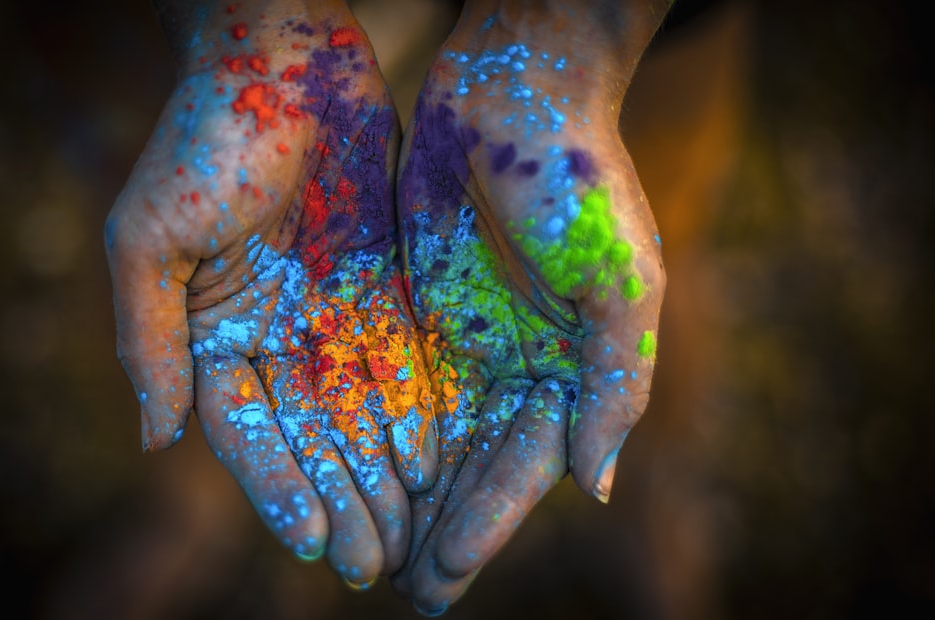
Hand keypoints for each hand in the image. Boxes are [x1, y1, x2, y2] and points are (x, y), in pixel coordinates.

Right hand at [104, 1, 435, 585]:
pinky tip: (432, 457)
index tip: (315, 540)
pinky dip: (413, 410)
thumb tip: (153, 441)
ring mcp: (328, 312)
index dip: (279, 487)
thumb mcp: (149, 239)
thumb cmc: (203, 139)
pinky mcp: (379, 285)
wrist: (280, 62)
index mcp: (212, 332)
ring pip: (359, 409)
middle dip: (341, 497)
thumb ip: (151, 340)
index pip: (247, 431)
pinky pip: (400, 359)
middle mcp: (273, 333)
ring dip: (380, 471)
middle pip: (311, 435)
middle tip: (373, 561)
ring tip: (408, 530)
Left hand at [391, 1, 668, 611]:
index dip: (487, 521)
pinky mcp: (417, 303)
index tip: (443, 573)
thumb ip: (613, 386)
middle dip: (441, 525)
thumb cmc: (579, 183)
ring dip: (403, 493)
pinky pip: (392, 378)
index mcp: (570, 367)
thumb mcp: (620, 285)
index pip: (524, 464)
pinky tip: (350, 470)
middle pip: (473, 463)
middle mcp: (516, 361)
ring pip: (429, 432)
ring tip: (374, 550)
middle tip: (406, 590)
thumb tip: (593, 487)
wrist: (515, 90)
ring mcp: (464, 335)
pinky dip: (374, 427)